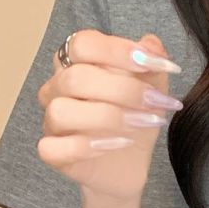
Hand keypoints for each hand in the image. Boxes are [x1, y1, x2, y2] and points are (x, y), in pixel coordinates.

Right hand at [36, 29, 183, 203]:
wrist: (131, 164)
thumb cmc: (135, 120)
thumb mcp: (153, 87)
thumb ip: (152, 63)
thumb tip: (151, 44)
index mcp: (77, 63)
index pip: (83, 43)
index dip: (117, 50)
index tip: (152, 64)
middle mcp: (57, 88)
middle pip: (76, 78)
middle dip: (123, 89)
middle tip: (157, 101)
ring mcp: (52, 121)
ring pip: (62, 111)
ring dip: (108, 117)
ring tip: (140, 124)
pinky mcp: (53, 153)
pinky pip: (53, 148)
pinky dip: (86, 147)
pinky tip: (116, 144)